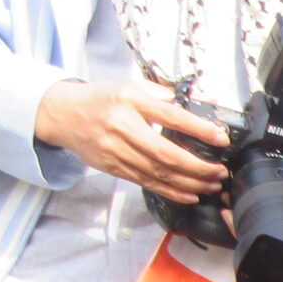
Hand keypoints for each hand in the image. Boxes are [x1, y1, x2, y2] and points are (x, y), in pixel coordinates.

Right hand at [34, 79, 228, 203]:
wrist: (62, 113)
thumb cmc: (102, 98)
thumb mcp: (131, 87)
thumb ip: (164, 95)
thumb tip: (203, 103)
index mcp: (130, 101)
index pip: (171, 117)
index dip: (199, 129)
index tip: (220, 138)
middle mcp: (122, 127)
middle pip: (166, 153)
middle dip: (198, 167)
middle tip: (220, 171)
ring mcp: (115, 150)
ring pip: (158, 173)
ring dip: (189, 183)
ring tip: (211, 185)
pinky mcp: (112, 167)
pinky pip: (146, 183)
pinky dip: (171, 191)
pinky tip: (190, 194)